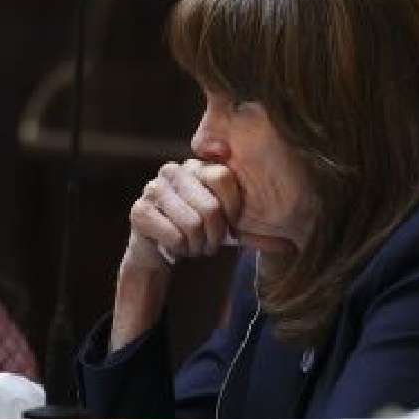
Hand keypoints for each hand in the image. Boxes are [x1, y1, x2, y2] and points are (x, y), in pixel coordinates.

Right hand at [124, 159, 241, 270]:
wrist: (160, 251)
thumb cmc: (199, 231)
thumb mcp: (226, 219)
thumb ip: (249, 216)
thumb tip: (278, 238)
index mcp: (197, 166)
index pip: (222, 178)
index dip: (231, 210)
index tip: (229, 225)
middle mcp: (173, 171)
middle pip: (210, 207)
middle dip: (215, 235)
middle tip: (209, 243)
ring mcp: (153, 188)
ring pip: (192, 224)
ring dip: (198, 245)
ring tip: (193, 245)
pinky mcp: (140, 210)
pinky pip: (175, 236)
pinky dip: (181, 249)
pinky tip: (176, 247)